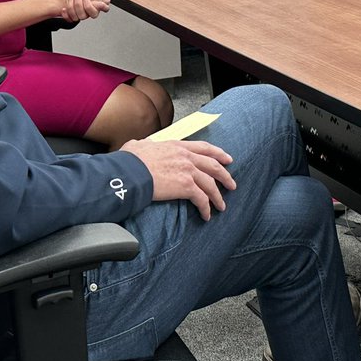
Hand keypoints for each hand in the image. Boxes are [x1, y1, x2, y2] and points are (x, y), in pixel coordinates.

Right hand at [121, 139, 235, 220]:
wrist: (129, 172)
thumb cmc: (130, 160)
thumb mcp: (139, 145)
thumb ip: (145, 144)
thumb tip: (142, 145)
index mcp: (177, 146)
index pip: (203, 148)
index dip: (218, 153)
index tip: (227, 159)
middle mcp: (186, 157)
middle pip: (213, 165)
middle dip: (225, 176)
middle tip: (231, 184)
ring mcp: (188, 171)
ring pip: (211, 184)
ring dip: (218, 196)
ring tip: (222, 206)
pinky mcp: (186, 186)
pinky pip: (202, 199)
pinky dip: (206, 208)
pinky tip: (206, 215)